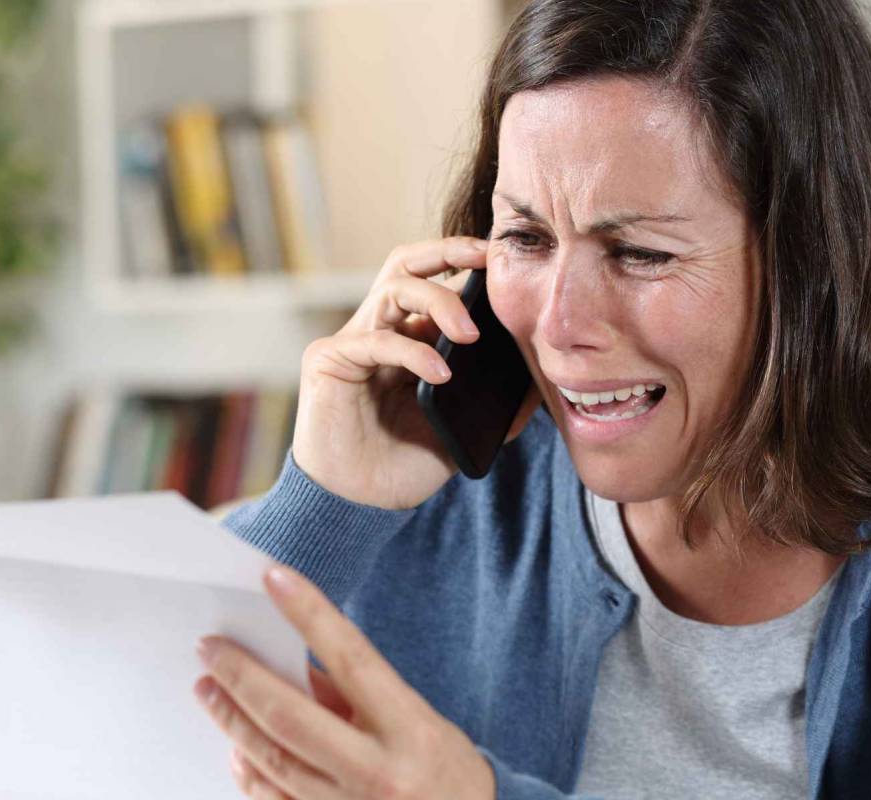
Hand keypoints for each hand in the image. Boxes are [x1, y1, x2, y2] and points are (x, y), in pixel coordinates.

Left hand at [192, 564, 495, 799]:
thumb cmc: (443, 769)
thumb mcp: (415, 720)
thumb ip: (354, 693)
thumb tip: (293, 662)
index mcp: (409, 730)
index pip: (351, 658)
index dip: (310, 614)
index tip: (274, 578)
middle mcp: (377, 772)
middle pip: (289, 716)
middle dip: (241, 678)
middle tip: (209, 649)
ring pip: (271, 760)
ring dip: (232, 720)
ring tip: (208, 688)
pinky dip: (249, 773)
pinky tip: (235, 749)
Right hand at [291, 236, 540, 509]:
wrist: (360, 505)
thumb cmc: (403, 464)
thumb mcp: (461, 429)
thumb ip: (493, 405)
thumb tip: (540, 383)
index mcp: (408, 337)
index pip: (432, 280)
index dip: (464, 262)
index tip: (507, 261)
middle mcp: (379, 330)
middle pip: (406, 264)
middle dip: (447, 250)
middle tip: (487, 259)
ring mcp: (352, 341)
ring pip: (393, 288)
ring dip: (438, 302)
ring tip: (470, 335)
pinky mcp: (329, 361)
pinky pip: (374, 340)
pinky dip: (412, 352)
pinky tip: (440, 374)